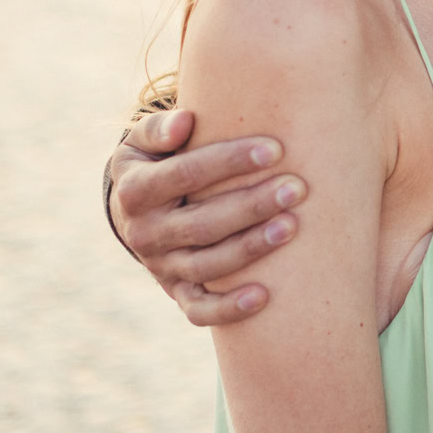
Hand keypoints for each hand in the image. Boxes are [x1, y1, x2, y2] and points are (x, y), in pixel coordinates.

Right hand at [108, 108, 306, 327]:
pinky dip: (228, 309)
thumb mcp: (144, 139)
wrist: (137, 208)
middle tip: (296, 188)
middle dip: (252, 205)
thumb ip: (161, 128)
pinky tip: (264, 296)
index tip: (274, 148)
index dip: (229, 161)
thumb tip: (185, 122)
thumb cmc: (157, 159)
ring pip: (206, 266)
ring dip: (250, 249)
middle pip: (201, 223)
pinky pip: (199, 310)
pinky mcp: (177, 292)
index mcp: (135, 191)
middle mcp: (143, 234)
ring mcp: (161, 267)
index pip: (184, 174)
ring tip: (292, 226)